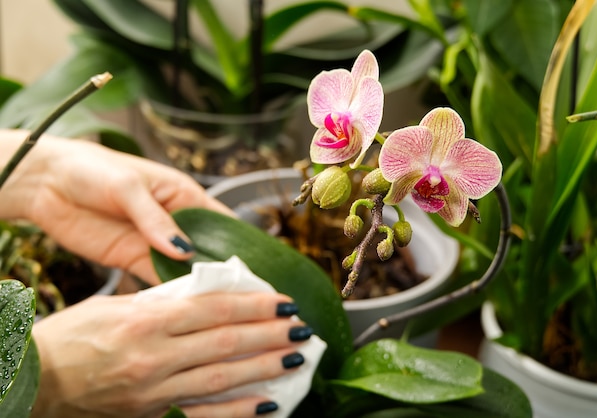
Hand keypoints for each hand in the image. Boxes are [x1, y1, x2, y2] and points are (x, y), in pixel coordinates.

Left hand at [0, 130, 232, 283]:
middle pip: (207, 251)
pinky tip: (180, 305)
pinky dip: (168, 292)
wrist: (46, 183)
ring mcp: (154, 244)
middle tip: (240, 296)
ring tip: (215, 306)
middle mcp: (175, 223)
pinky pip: (156, 279)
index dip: (239, 242)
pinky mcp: (132, 260)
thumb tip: (182, 250)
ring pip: (184, 269)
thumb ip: (155, 219)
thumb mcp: (128, 188)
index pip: (221, 222)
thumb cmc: (93, 170)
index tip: (256, 265)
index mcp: (184, 197)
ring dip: (196, 285)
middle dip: (221, 270)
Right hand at [32, 292, 309, 417]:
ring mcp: (154, 391)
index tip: (282, 300)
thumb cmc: (70, 338)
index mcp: (145, 320)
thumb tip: (208, 293)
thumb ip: (162, 300)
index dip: (253, 304)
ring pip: (222, 377)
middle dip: (270, 333)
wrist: (35, 382)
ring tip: (296, 357)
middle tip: (301, 326)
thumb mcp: (113, 306)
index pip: (214, 308)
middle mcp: (154, 356)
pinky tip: (268, 402)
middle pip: (226, 341)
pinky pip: (204, 415)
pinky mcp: (151, 415)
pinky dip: (239, 411)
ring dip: (265, 367)